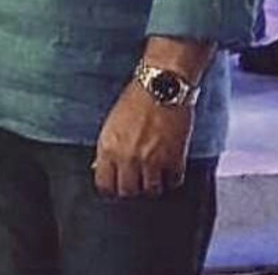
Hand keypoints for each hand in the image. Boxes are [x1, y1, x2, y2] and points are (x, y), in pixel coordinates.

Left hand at [92, 81, 193, 197]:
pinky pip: (173, 182)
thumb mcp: (112, 123)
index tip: (114, 187)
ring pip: (151, 191)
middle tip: (135, 178)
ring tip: (153, 172)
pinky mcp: (175, 160)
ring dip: (153, 184)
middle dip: (131, 187)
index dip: (110, 189)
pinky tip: (169, 166)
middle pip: (128, 192)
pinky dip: (172, 177)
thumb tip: (102, 167)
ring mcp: (152, 161)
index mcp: (108, 148)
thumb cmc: (135, 99)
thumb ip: (108, 148)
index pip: (105, 186)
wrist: (161, 85)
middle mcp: (128, 158)